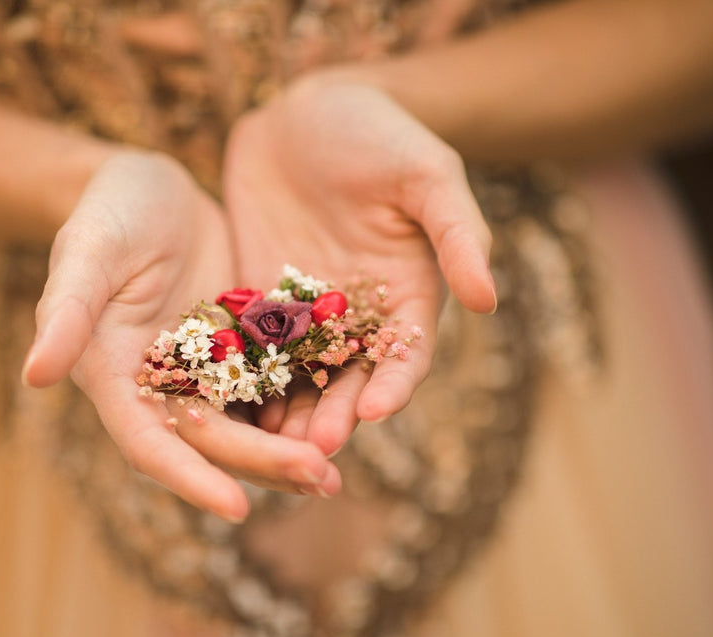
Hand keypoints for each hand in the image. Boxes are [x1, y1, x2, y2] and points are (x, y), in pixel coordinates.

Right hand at [21, 151, 341, 521]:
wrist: (152, 185)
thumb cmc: (106, 214)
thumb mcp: (86, 252)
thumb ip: (66, 312)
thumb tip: (35, 376)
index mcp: (119, 379)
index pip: (151, 445)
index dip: (191, 479)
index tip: (237, 510)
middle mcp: (166, 388)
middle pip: (216, 442)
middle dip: (265, 466)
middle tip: (322, 479)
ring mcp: (211, 370)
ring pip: (253, 423)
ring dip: (292, 450)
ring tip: (337, 472)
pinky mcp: (248, 346)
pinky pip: (280, 382)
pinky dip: (308, 403)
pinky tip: (347, 414)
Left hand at [223, 78, 494, 455]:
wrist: (305, 111)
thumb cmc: (378, 134)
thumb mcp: (426, 174)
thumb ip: (457, 233)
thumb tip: (489, 300)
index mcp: (406, 296)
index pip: (406, 355)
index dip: (394, 385)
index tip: (376, 410)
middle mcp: (357, 317)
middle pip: (348, 381)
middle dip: (333, 416)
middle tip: (314, 448)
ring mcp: (304, 316)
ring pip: (297, 379)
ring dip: (287, 414)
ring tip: (268, 445)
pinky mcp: (257, 305)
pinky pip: (250, 350)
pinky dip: (242, 380)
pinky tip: (222, 403)